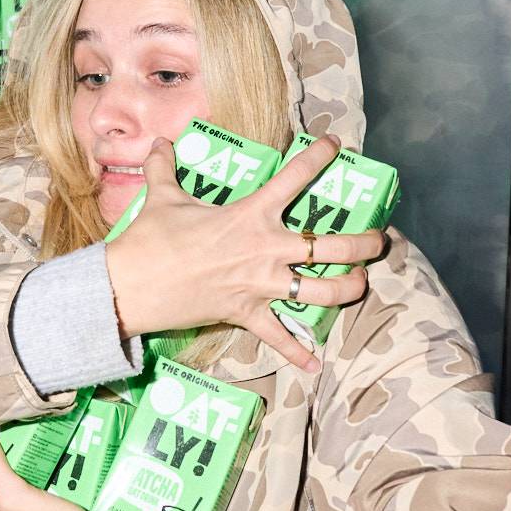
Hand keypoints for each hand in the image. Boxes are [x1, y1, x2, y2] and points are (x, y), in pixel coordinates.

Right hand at [103, 136, 384, 373]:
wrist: (131, 286)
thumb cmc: (150, 239)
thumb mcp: (160, 197)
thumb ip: (164, 168)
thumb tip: (158, 145)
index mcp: (251, 214)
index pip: (295, 177)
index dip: (320, 157)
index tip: (336, 145)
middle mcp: (266, 249)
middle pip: (332, 247)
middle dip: (364, 243)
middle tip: (379, 239)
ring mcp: (260, 285)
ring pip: (322, 291)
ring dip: (349, 289)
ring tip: (361, 283)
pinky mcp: (246, 314)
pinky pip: (279, 338)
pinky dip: (298, 353)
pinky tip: (316, 365)